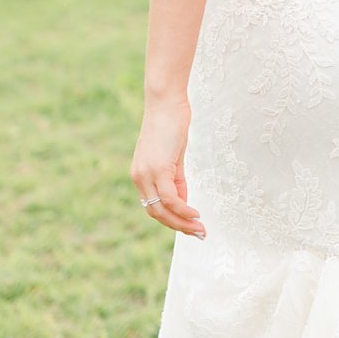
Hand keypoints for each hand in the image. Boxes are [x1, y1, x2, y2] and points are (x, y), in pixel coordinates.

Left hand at [131, 94, 204, 239]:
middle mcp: (139, 177)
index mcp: (140, 175)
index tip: (190, 227)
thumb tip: (182, 200)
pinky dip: (183, 209)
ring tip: (199, 229)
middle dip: (178, 227)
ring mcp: (146, 174)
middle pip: (155, 213)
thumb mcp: (173, 157)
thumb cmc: (172, 124)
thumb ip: (175, 179)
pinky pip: (169, 198)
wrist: (166, 102)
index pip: (153, 206)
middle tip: (198, 234)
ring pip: (161, 209)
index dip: (171, 220)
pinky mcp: (157, 169)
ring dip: (181, 223)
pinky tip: (196, 214)